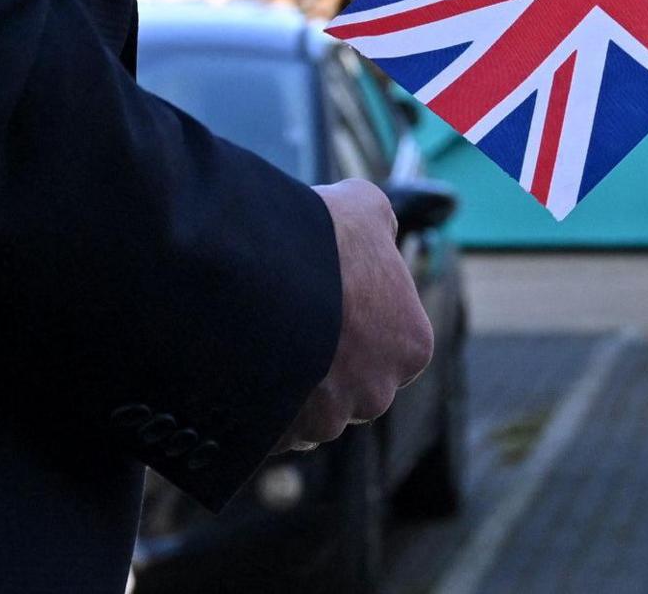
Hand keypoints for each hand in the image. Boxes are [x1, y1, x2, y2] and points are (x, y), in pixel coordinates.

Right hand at [277, 180, 433, 452]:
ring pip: (306, 409)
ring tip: (255, 338)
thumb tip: (377, 232)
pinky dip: (253, 406)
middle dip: (322, 360)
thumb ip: (379, 230)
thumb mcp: (367, 209)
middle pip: (349, 384)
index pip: (386, 343)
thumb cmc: (321, 238)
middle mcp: (377, 393)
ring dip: (285, 384)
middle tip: (285, 319)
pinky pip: (266, 426)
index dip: (353, 320)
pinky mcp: (278, 437)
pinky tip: (236, 365)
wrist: (257, 272)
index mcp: (411, 346)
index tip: (323, 298)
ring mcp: (326, 422)